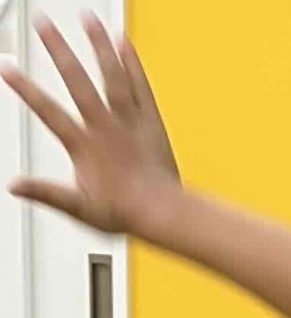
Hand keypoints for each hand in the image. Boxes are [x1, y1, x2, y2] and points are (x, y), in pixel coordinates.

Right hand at [3, 12, 180, 235]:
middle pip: (77, 81)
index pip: (49, 112)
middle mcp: (106, 127)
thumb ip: (45, 192)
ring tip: (87, 16)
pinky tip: (123, 41)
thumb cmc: (125, 213)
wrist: (165, 215)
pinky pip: (140, 86)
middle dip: (58, 50)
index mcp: (85, 146)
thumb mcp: (79, 208)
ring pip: (112, 75)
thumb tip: (13, 185)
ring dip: (98, 44)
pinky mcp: (150, 120)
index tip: (7, 68)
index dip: (26, 90)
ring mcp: (129, 121)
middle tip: (43, 22)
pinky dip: (132, 63)